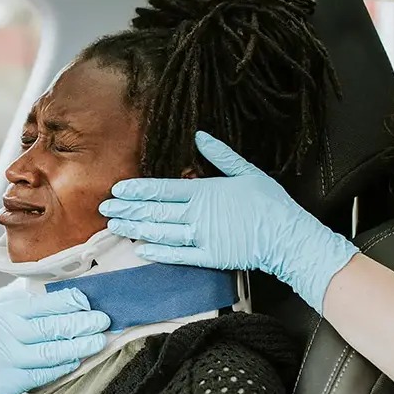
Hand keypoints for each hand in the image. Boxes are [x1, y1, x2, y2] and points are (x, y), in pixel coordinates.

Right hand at [0, 288, 109, 393]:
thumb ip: (13, 318)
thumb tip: (46, 309)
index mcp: (1, 314)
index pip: (44, 302)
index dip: (72, 301)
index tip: (92, 301)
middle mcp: (4, 330)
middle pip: (53, 322)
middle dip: (83, 320)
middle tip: (106, 319)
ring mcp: (5, 355)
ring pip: (52, 347)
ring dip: (79, 343)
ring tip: (99, 340)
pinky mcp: (5, 381)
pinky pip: (41, 372)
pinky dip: (61, 366)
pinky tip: (74, 362)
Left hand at [99, 131, 357, 312]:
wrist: (288, 237)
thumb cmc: (270, 203)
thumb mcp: (246, 171)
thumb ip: (220, 155)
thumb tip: (200, 136)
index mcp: (204, 191)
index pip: (162, 189)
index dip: (137, 190)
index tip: (117, 189)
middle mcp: (197, 214)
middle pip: (154, 211)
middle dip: (127, 209)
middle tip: (105, 208)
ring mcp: (201, 237)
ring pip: (160, 232)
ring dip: (135, 229)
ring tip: (115, 226)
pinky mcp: (209, 257)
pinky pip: (178, 255)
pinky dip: (159, 252)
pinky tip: (141, 249)